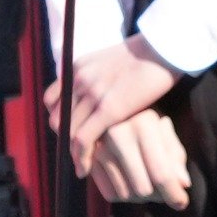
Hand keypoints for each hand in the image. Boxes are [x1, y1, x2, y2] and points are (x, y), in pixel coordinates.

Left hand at [48, 35, 182, 187]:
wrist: (165, 48)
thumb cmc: (147, 55)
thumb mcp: (111, 61)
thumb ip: (97, 76)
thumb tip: (99, 93)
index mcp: (79, 67)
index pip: (52, 100)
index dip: (59, 119)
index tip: (71, 131)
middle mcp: (80, 79)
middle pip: (57, 119)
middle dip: (64, 139)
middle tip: (78, 151)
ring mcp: (93, 94)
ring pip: (68, 132)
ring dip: (72, 153)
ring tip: (82, 164)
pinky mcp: (109, 109)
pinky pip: (84, 139)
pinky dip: (81, 157)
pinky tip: (85, 169)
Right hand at [87, 108, 194, 207]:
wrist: (110, 106)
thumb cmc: (145, 118)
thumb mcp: (165, 129)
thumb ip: (175, 156)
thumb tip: (183, 184)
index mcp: (144, 124)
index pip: (160, 173)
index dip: (173, 194)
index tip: (182, 203)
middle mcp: (118, 135)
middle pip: (142, 189)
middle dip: (159, 197)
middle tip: (166, 192)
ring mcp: (99, 147)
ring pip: (126, 195)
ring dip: (142, 197)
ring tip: (150, 184)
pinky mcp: (88, 159)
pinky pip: (110, 194)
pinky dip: (125, 195)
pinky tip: (132, 182)